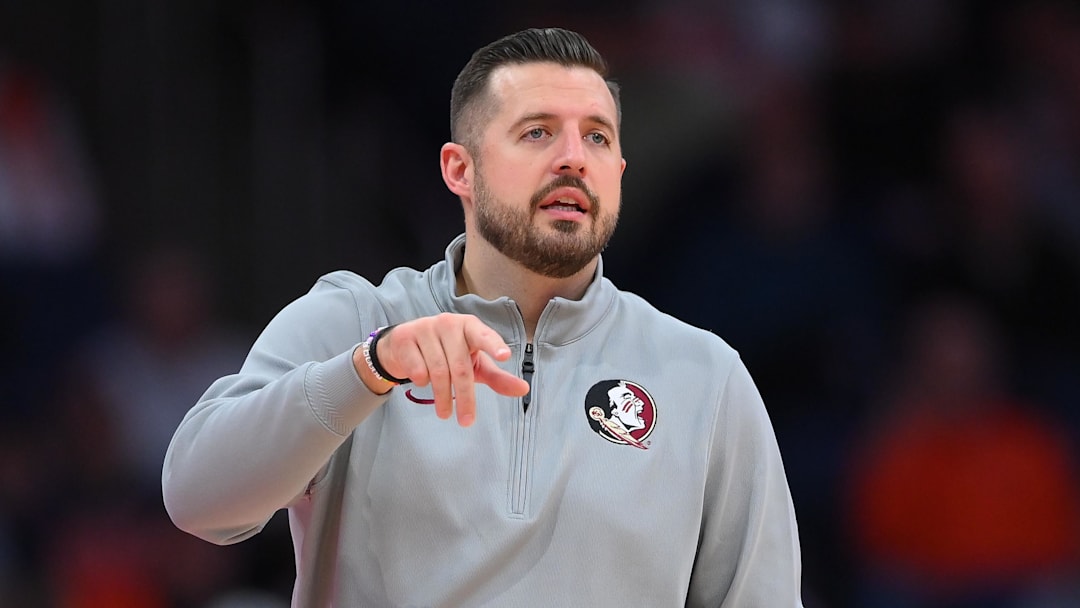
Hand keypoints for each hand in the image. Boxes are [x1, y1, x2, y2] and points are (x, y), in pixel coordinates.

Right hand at [358, 314, 529, 425]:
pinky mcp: (405, 337)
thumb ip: (497, 378)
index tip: (504, 357)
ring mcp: (425, 328)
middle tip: (466, 421)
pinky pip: (416, 368)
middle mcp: (448, 323)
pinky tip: (423, 382)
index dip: (494, 346)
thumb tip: (524, 389)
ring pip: (437, 370)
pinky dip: (421, 381)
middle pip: (460, 366)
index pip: (484, 336)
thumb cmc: (447, 354)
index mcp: (470, 326)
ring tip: (445, 413)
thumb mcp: (474, 365)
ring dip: (441, 396)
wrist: (405, 346)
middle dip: (464, 397)